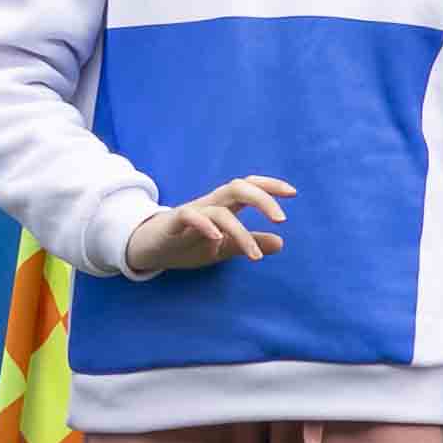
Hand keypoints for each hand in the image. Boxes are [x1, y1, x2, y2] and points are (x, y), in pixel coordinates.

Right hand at [122, 173, 289, 274]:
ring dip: (240, 232)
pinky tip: (217, 240)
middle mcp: (210, 204)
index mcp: (224, 206)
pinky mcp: (174, 223)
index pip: (249, 187)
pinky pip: (190, 217)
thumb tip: (281, 243)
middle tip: (281, 218)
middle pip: (238, 188)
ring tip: (254, 256)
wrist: (149, 250)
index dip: (270, 186)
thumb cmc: (187, 245)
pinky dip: (205, 225)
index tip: (293, 193)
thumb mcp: (224, 247)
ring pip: (220, 211)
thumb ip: (250, 243)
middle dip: (262, 199)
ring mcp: (192, 212)